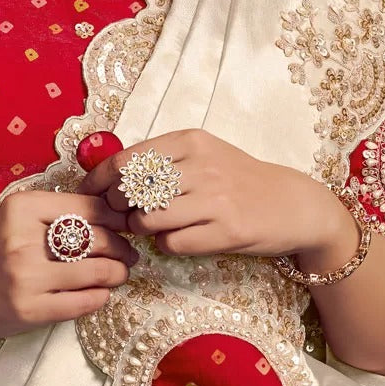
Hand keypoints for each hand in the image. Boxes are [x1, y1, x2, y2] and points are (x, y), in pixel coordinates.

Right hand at [0, 189, 139, 340]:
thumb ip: (59, 211)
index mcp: (21, 208)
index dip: (117, 218)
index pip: (89, 208)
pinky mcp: (31, 311)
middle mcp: (23, 241)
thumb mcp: (18, 217)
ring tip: (120, 273)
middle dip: (122, 248)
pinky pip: (85, 302)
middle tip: (128, 253)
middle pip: (98, 239)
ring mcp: (27, 278)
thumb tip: (114, 216)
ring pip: (97, 272)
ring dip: (118, 273)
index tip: (125, 226)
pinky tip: (101, 293)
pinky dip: (101, 296)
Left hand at [77, 128, 355, 261]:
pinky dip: (166, 244)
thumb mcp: (203, 154)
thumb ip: (161, 159)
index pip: (125, 160)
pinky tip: (178, 237)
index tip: (91, 193)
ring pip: (147, 219)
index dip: (99, 180)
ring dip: (139, 229)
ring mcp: (215, 200)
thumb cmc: (239, 179)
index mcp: (191, 141)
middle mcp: (202, 166)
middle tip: (119, 215)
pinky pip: (172, 243)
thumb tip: (106, 173)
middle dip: (116, 208)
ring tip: (149, 227)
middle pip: (130, 191)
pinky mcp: (226, 231)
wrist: (293, 205)